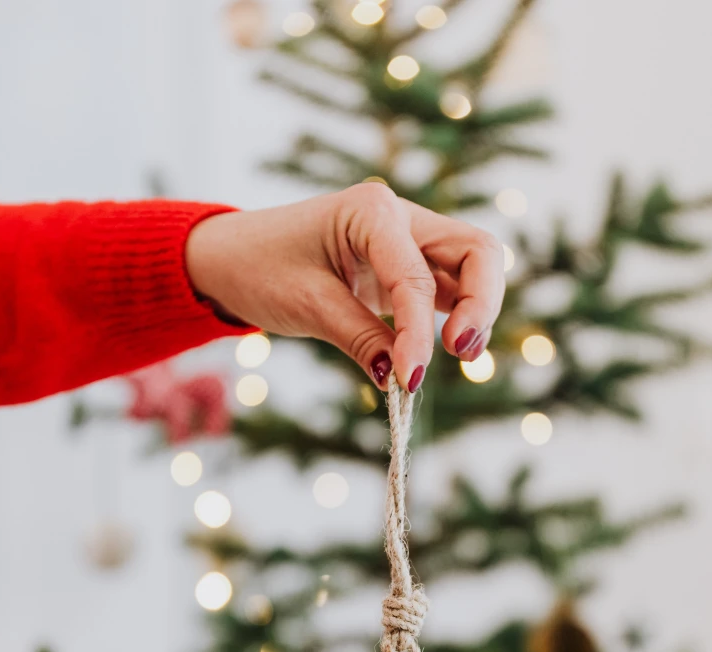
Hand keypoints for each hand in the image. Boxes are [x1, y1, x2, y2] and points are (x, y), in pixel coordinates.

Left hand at [185, 182, 505, 391]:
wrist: (230, 258)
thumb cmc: (259, 267)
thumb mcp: (307, 305)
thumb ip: (359, 338)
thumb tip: (397, 378)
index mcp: (372, 211)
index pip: (417, 278)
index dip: (419, 333)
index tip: (410, 380)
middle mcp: (401, 218)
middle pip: (476, 252)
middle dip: (481, 304)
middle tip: (461, 353)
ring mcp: (408, 242)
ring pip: (473, 269)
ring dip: (478, 312)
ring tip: (461, 356)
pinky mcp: (406, 269)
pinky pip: (449, 291)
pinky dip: (455, 319)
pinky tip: (444, 350)